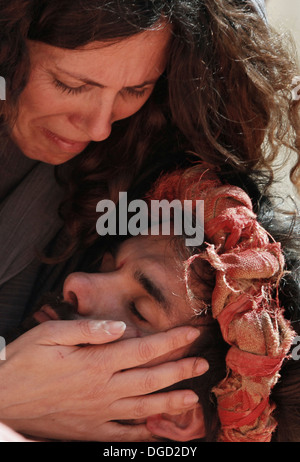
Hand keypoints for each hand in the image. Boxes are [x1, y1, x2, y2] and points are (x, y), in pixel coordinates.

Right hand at [0, 319, 207, 440]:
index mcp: (96, 363)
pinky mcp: (89, 430)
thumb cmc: (25, 361)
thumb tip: (121, 327)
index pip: (144, 349)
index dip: (171, 341)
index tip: (191, 332)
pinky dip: (142, 433)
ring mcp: (98, 412)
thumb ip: (88, 331)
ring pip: (143, 408)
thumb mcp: (51, 334)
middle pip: (151, 379)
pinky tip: (157, 431)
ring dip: (171, 402)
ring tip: (194, 398)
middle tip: (202, 363)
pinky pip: (122, 434)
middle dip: (181, 370)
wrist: (3, 397)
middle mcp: (103, 389)